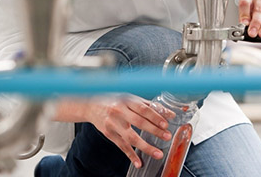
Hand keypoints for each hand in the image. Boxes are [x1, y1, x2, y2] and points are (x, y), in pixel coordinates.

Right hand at [56, 95, 173, 168]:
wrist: (91, 105)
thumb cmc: (114, 100)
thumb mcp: (130, 98)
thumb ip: (149, 105)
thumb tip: (169, 114)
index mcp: (127, 100)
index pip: (143, 109)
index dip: (155, 117)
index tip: (166, 124)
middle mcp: (119, 111)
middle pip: (139, 122)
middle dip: (154, 130)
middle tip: (167, 137)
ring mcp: (113, 124)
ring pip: (131, 137)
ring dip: (145, 147)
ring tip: (158, 153)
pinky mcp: (109, 134)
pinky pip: (122, 146)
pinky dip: (131, 155)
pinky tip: (139, 162)